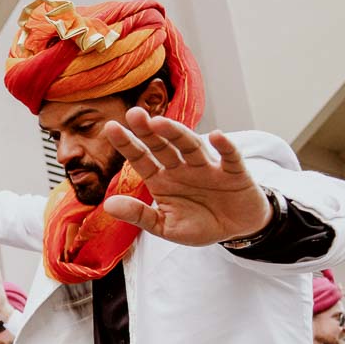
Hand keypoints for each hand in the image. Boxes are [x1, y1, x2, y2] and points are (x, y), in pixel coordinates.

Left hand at [99, 109, 272, 245]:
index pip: (141, 158)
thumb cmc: (199, 225)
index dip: (126, 144)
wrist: (236, 229)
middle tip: (134, 114)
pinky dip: (224, 146)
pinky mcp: (234, 172)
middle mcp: (182, 168)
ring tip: (159, 122)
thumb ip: (139, 215)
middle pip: (163, 146)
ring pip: (191, 146)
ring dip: (176, 134)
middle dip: (148, 131)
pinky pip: (229, 157)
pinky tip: (216, 136)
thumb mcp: (165, 226)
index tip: (110, 127)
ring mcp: (207, 168)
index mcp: (162, 179)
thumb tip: (108, 204)